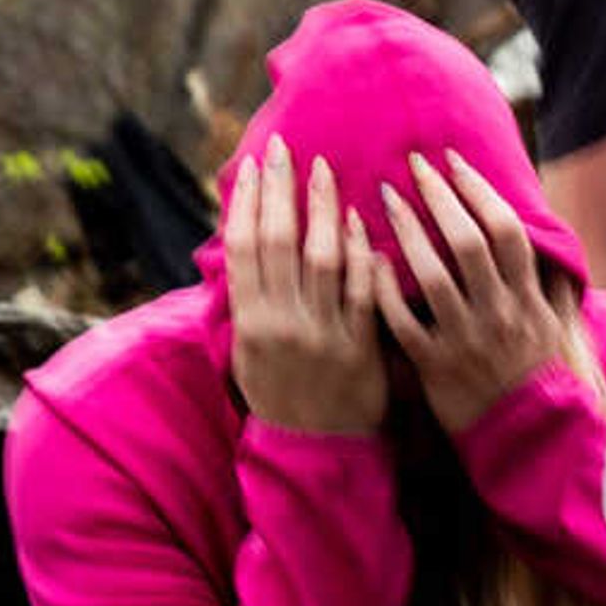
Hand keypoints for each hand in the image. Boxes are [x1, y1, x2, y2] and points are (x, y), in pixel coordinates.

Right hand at [225, 139, 386, 434]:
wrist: (315, 455)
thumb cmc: (281, 398)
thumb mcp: (249, 355)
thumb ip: (249, 304)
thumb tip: (244, 248)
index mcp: (250, 324)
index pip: (244, 249)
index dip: (249, 203)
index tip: (256, 165)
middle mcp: (281, 325)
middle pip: (279, 243)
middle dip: (282, 191)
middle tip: (288, 150)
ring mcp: (321, 336)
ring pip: (320, 260)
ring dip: (322, 210)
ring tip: (325, 171)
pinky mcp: (359, 349)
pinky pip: (361, 293)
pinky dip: (360, 255)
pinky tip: (361, 222)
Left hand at [372, 151, 578, 436]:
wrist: (526, 439)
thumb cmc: (537, 378)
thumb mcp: (556, 328)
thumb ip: (553, 285)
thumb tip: (554, 245)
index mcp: (526, 298)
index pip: (505, 231)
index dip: (479, 191)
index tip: (454, 162)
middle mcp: (497, 313)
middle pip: (467, 243)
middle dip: (440, 198)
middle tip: (413, 165)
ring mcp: (465, 339)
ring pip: (433, 277)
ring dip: (407, 234)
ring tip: (385, 198)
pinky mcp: (436, 366)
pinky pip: (405, 323)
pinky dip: (386, 291)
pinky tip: (368, 262)